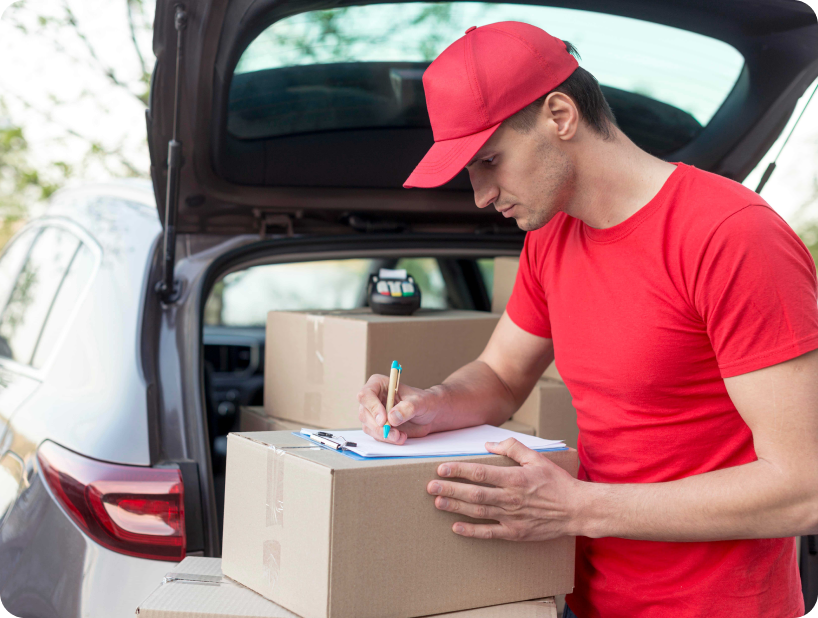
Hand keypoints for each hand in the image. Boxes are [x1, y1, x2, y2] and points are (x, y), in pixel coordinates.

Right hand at [357, 374, 441, 443]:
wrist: (429, 414)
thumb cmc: (424, 402)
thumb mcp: (419, 402)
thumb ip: (407, 408)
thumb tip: (391, 418)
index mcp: (379, 384)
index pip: (366, 394)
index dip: (372, 407)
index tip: (384, 420)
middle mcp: (373, 398)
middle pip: (364, 413)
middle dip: (379, 427)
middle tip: (395, 433)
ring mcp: (373, 413)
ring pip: (369, 427)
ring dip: (384, 435)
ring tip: (401, 436)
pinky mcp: (377, 426)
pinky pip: (376, 435)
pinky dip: (387, 439)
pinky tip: (400, 437)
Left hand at [426, 438, 581, 540]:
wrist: (577, 510)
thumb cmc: (557, 482)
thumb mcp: (537, 458)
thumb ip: (512, 447)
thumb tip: (488, 444)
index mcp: (515, 478)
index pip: (480, 473)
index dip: (458, 471)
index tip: (441, 468)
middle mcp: (511, 498)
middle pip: (474, 494)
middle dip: (450, 490)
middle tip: (430, 487)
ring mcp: (512, 517)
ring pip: (478, 512)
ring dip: (455, 507)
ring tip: (438, 502)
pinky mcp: (515, 532)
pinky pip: (489, 533)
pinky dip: (471, 531)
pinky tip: (456, 527)